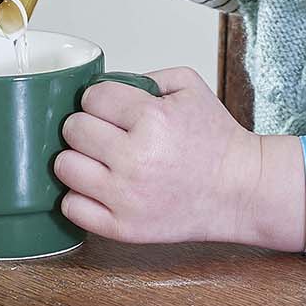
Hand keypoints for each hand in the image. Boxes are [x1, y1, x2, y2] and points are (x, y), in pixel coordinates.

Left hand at [53, 67, 264, 244]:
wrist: (241, 190)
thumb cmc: (217, 141)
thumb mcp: (189, 86)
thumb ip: (143, 77)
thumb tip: (102, 86)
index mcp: (152, 119)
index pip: (92, 98)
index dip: (101, 99)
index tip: (112, 109)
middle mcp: (135, 159)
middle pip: (73, 129)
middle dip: (88, 126)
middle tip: (106, 133)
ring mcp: (127, 197)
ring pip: (65, 167)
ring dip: (79, 159)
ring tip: (100, 160)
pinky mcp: (123, 228)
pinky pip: (71, 207)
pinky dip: (79, 196)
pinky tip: (99, 187)